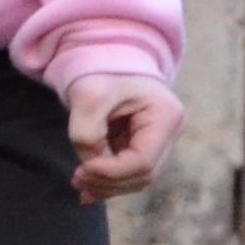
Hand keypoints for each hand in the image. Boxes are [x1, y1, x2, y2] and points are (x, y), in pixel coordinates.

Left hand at [65, 73, 179, 203]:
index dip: (111, 172)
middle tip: (76, 179)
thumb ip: (86, 131)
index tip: (82, 169)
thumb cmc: (100, 72)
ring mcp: (158, 141)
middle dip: (108, 182)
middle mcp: (169, 132)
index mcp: (165, 116)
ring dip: (107, 185)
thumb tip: (89, 164)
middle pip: (143, 175)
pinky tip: (86, 184)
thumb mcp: (88, 96)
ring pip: (136, 178)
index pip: (143, 162)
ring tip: (78, 182)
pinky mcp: (142, 146)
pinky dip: (107, 180)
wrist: (105, 59)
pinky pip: (128, 172)